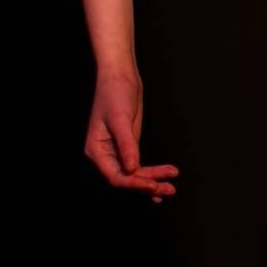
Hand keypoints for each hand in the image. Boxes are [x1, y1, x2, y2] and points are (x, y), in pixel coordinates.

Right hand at [83, 68, 176, 198]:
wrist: (121, 76)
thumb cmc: (115, 93)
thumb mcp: (121, 119)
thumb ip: (127, 144)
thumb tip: (131, 169)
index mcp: (97, 151)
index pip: (115, 176)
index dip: (134, 184)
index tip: (153, 185)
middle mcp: (105, 154)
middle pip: (126, 178)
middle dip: (147, 185)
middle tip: (169, 190)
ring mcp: (118, 151)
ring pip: (134, 174)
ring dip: (151, 182)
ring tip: (170, 189)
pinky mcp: (129, 145)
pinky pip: (139, 166)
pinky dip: (149, 175)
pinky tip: (160, 184)